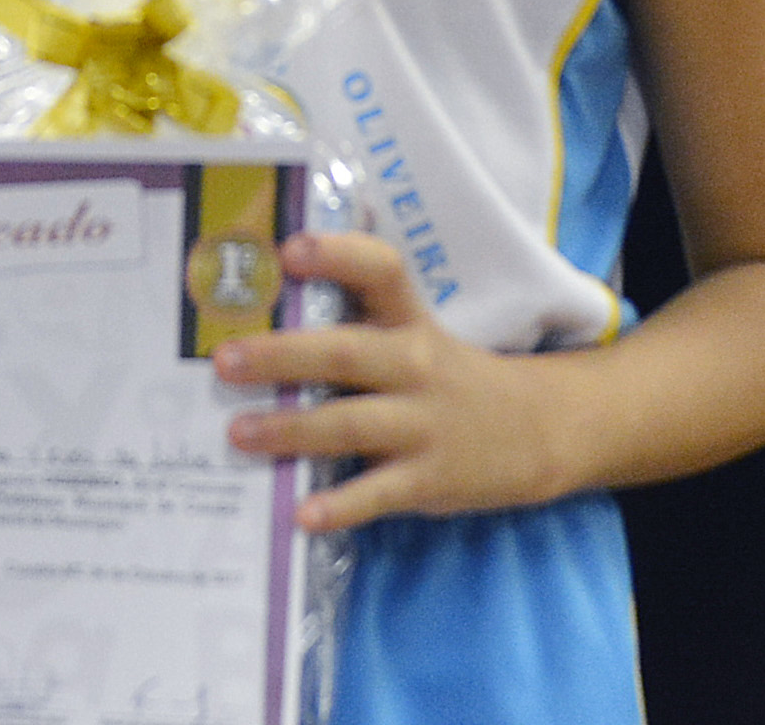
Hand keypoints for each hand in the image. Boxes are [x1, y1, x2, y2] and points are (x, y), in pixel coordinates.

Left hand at [213, 231, 577, 530]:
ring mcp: (423, 424)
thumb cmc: (449, 378)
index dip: (338, 255)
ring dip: (291, 429)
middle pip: (345, 354)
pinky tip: (303, 514)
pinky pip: (378, 493)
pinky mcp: (429, 478)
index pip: (381, 272)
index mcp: (410, 321)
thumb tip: (263, 316)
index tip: (290, 249)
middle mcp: (415, 365)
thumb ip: (356, 325)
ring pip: (350, 423)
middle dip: (283, 356)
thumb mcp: (415, 337)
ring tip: (239, 432)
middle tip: (225, 359)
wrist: (539, 430)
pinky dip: (341, 506)